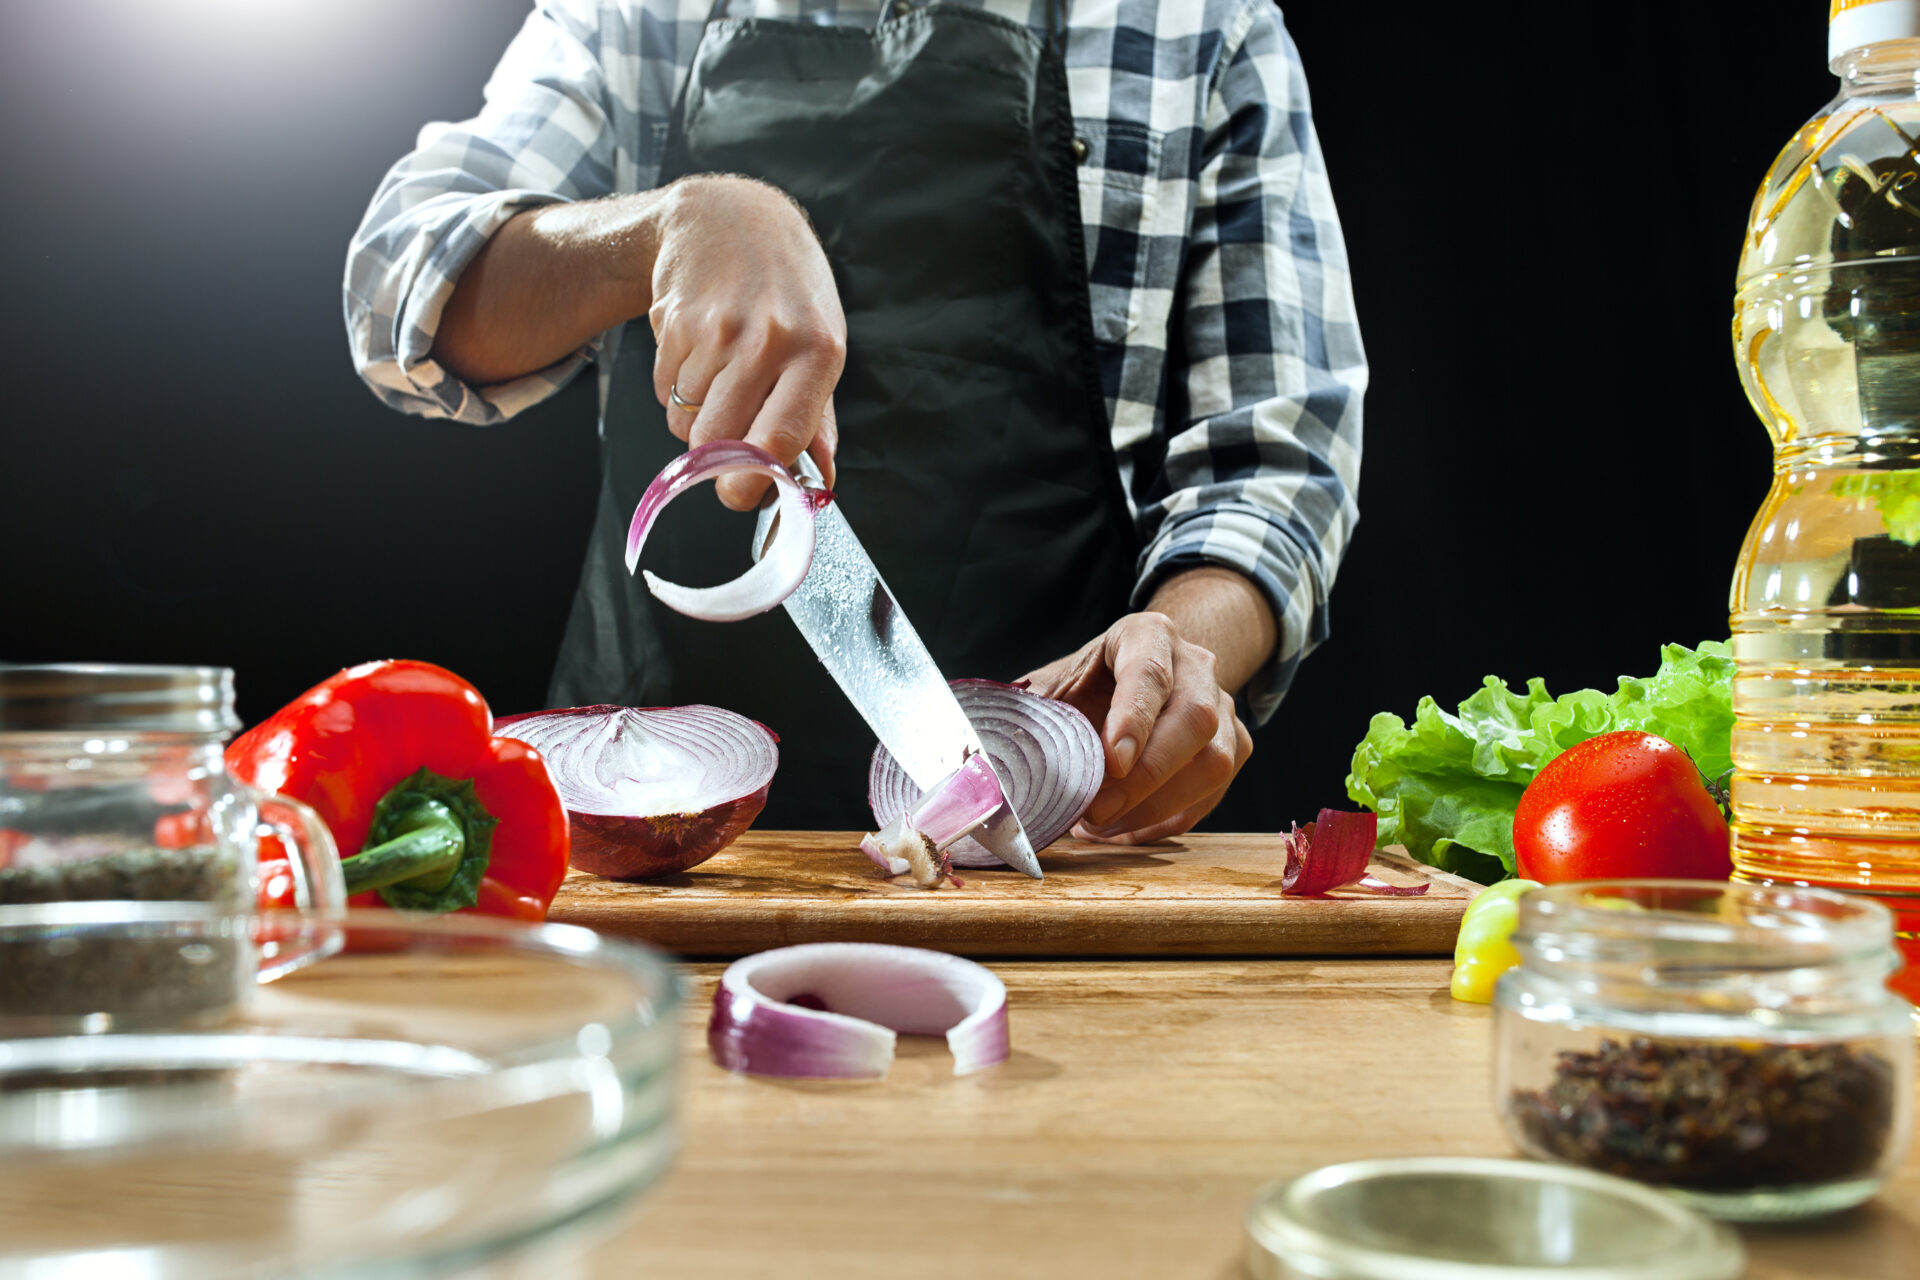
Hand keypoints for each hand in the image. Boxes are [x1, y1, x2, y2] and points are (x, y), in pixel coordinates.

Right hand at [649, 175, 844, 508]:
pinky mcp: (673, 322)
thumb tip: (820, 482)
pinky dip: (676, 388)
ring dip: (696, 417)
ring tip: (720, 373)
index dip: (754, 482)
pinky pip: (663, 392)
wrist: (728, 217)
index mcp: (815, 353)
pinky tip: (697, 352)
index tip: (744, 495)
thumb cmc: (787, 289)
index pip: (780, 439)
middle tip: (731, 435)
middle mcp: (766, 341)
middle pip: (717, 444)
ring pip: (685, 423)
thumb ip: (818, 419)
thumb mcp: (820, 344)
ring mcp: (715, 330)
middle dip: (717, 457)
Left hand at [1021, 611, 1252, 843]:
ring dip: (1157, 806)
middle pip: (1194, 718)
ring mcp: (1223, 706)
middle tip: (1096, 812)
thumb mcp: (1053, 688)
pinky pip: (1213, 793)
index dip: (1134, 718)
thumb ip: (1031, 719)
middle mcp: (1196, 664)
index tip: (1113, 761)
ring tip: (1102, 828)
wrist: (1136, 676)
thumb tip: (992, 767)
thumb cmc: (1084, 686)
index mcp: (1146, 635)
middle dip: (1147, 775)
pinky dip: (1169, 822)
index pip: (1150, 671)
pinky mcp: (1233, 746)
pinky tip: (1126, 832)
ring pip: (1215, 761)